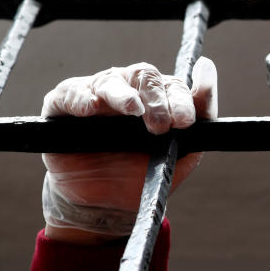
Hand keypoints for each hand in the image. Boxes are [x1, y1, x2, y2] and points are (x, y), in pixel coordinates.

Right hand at [42, 58, 217, 243]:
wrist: (107, 205)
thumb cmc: (144, 172)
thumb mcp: (182, 150)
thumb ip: (201, 111)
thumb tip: (207, 65)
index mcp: (157, 95)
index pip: (171, 85)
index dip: (180, 101)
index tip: (185, 123)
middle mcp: (127, 88)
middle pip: (143, 75)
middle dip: (156, 99)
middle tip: (160, 126)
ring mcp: (94, 95)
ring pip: (109, 81)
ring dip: (122, 95)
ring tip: (132, 109)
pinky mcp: (62, 108)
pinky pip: (70, 94)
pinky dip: (80, 98)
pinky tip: (91, 108)